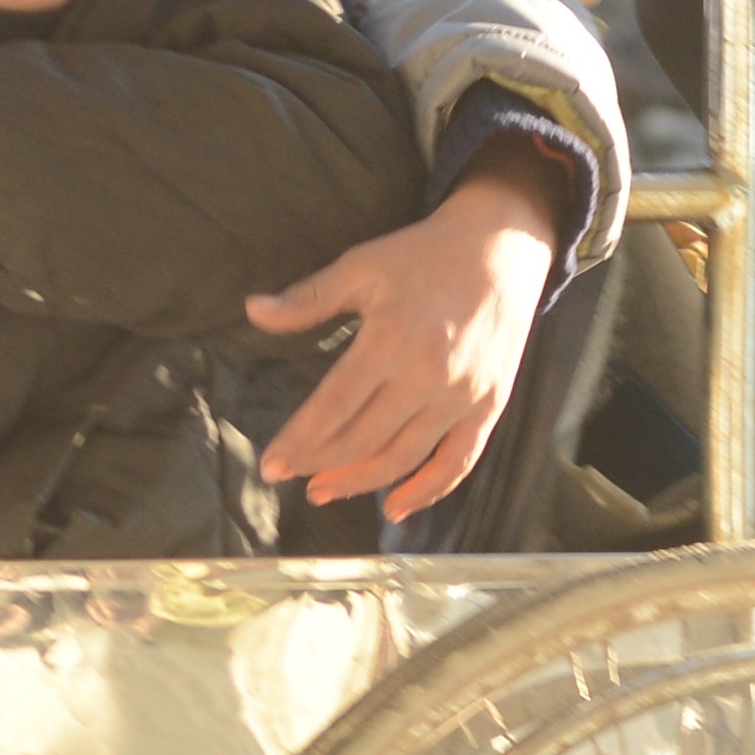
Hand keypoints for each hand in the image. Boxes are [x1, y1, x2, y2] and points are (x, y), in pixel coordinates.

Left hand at [243, 155, 575, 518]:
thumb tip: (253, 311)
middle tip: (293, 477)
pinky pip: (458, 462)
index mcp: (390, 340)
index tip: (272, 465)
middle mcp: (427, 375)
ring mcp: (462, 396)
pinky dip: (428, 491)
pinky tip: (397, 508)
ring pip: (405, 457)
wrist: (502, 246)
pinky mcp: (489, 406)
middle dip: (321, 464)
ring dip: (362, 482)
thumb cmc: (423, 254)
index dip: (299, 440)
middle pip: (364, 439)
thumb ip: (308, 298)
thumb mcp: (361, 266)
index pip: (334, 405)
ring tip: (326, 491)